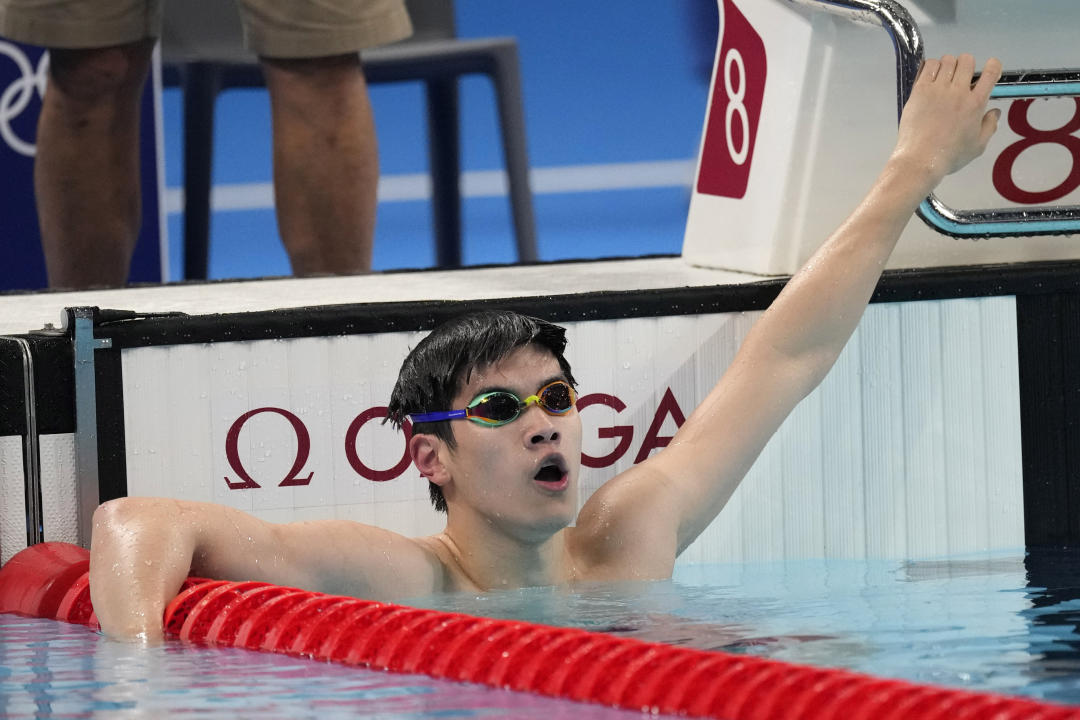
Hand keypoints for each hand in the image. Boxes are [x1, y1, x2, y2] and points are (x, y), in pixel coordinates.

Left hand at [891, 54, 1001, 181]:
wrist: (921, 159)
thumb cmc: (950, 156)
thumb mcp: (978, 146)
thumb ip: (989, 126)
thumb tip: (995, 112)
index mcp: (976, 103)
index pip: (991, 72)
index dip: (993, 66)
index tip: (989, 70)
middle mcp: (958, 92)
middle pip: (967, 60)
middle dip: (967, 65)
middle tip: (960, 78)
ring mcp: (937, 90)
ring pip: (948, 60)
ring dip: (949, 65)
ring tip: (944, 78)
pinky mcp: (919, 91)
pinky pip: (929, 66)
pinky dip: (932, 67)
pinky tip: (931, 78)